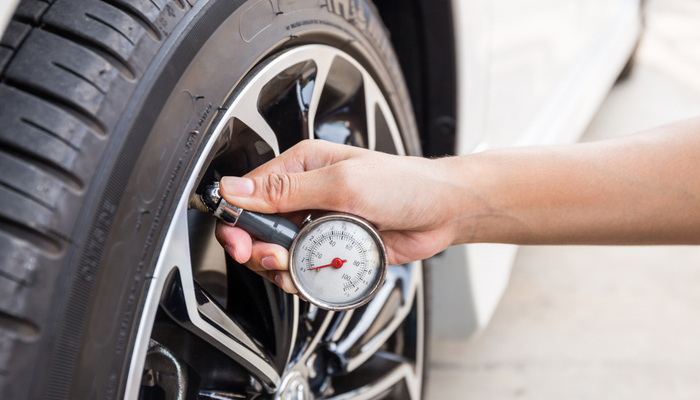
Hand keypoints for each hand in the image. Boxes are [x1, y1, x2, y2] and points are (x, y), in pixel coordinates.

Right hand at [215, 140, 465, 292]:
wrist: (441, 211)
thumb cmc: (403, 184)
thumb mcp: (342, 182)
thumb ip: (287, 189)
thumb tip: (237, 189)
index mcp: (301, 167)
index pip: (249, 193)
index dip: (237, 221)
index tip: (241, 242)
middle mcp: (305, 194)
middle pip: (258, 228)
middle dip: (260, 249)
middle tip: (275, 258)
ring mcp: (318, 223)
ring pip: (278, 253)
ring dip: (282, 267)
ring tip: (298, 267)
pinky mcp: (332, 247)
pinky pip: (304, 268)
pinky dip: (303, 278)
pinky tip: (315, 276)